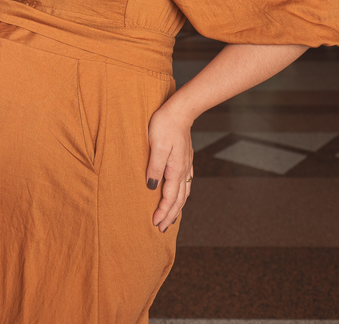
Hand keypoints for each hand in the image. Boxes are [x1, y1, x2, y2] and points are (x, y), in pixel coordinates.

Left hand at [145, 104, 193, 232]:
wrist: (180, 110)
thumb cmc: (164, 125)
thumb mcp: (156, 145)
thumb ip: (154, 167)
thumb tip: (152, 188)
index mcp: (176, 169)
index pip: (169, 197)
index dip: (162, 212)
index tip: (155, 223)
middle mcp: (183, 170)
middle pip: (179, 199)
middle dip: (170, 215)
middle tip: (161, 229)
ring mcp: (186, 165)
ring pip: (184, 193)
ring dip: (177, 208)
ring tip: (171, 219)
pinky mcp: (185, 160)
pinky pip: (185, 184)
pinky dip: (182, 196)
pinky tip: (179, 197)